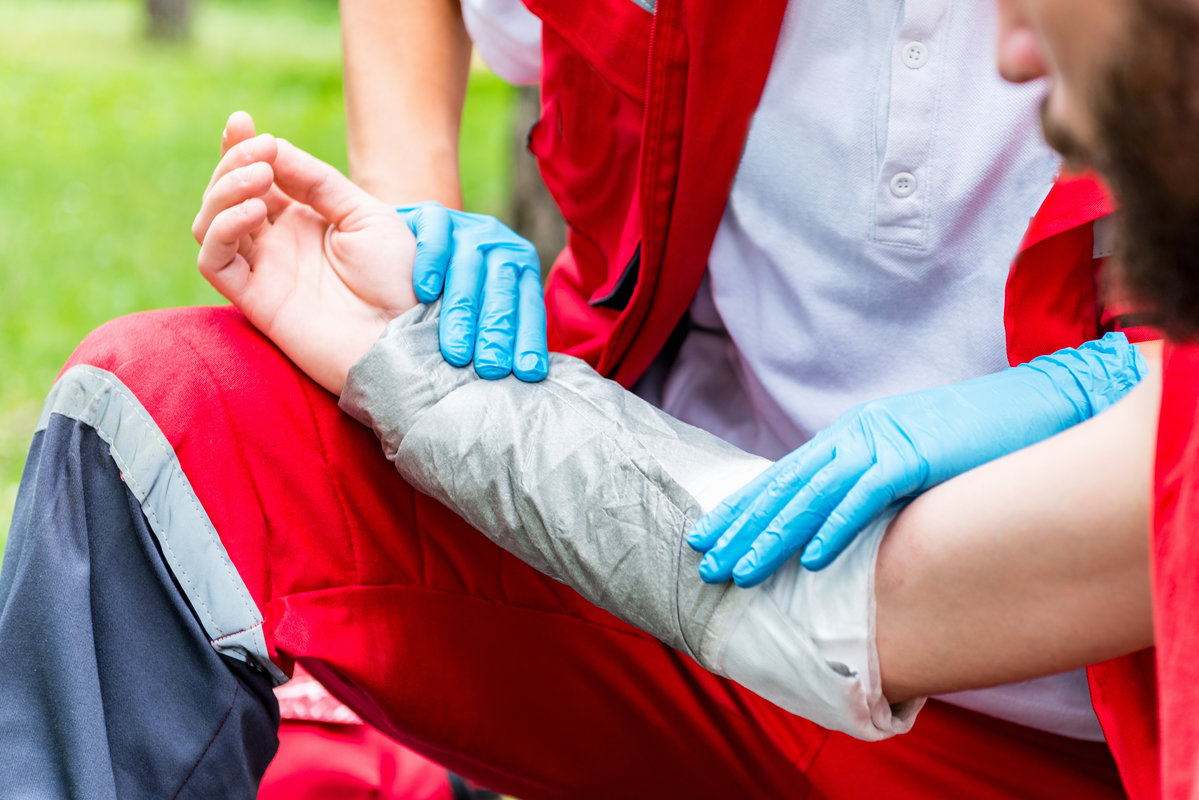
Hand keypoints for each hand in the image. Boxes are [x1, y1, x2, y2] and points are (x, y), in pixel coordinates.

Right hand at [192, 111, 417, 394]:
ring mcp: (263, 271)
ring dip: (223, 192)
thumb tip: (272, 148)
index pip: (256, 175)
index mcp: (303, 219)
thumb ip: (319, 182)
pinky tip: (254, 211)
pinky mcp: (255, 301)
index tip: (241, 121)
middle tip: (259, 152)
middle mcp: (277, 243)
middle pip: (227, 193)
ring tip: (259, 178)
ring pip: (210, 223)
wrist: (406, 336)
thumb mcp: (367, 215)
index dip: (240, 146)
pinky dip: (223, 230)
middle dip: (232, 163)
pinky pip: (214, 261)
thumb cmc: (398, 280)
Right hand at [401, 203, 547, 381]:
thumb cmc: (451, 287)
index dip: (528, 341)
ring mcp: (467, 227)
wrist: (415, 236)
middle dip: (497, 334)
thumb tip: (514, 381)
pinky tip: (424, 293)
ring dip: (463, 312)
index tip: (527, 374)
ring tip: (456, 351)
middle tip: (491, 370)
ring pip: (470, 268)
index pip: (529, 306)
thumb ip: (498, 330)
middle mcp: (499, 244)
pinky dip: (431, 263)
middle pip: (502, 291)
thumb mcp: (481, 304)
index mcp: (520, 267)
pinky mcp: (433, 214)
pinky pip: (436, 234)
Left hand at [687, 333, 1148, 585]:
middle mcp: (855, 434)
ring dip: (773, 536)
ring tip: (741, 573)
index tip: (708, 537)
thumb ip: (873, 483)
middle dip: (741, 527)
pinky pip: (866, 495)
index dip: (743, 507)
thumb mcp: (911, 459)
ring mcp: (883, 441)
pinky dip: (836, 526)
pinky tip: (811, 559)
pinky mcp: (915, 455)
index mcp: (850, 434)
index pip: (784, 476)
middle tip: (704, 563)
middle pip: (785, 485)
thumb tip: (839, 525)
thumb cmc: (977, 439)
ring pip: (812, 494)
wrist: (1038, 403)